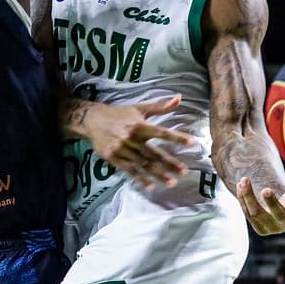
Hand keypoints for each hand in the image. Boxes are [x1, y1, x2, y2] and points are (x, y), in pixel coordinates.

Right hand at [76, 95, 197, 187]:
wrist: (93, 120)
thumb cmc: (119, 114)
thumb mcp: (139, 108)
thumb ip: (160, 106)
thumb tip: (179, 97)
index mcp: (139, 125)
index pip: (162, 132)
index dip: (177, 137)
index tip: (191, 143)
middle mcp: (131, 138)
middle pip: (154, 153)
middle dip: (170, 163)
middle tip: (184, 171)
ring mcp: (122, 149)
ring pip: (143, 164)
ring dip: (158, 174)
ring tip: (172, 182)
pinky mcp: (113, 157)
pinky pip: (129, 170)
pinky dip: (140, 178)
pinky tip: (151, 186)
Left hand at [237, 162, 284, 235]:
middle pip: (279, 215)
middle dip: (272, 203)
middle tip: (266, 190)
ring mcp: (272, 227)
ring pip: (257, 214)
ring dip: (249, 196)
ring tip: (244, 179)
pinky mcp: (260, 228)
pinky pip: (248, 213)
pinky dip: (243, 198)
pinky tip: (241, 185)